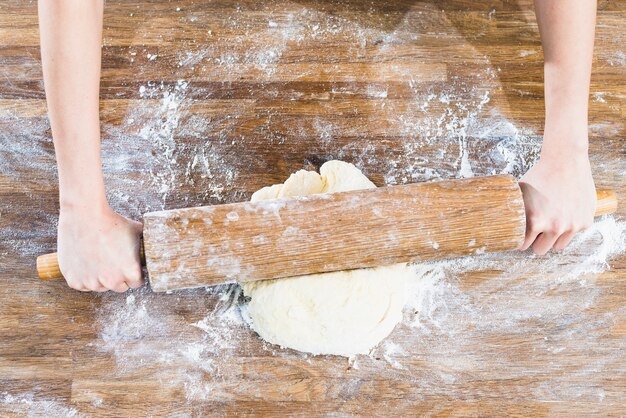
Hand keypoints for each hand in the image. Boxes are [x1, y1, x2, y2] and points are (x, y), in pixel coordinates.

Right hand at [57, 203, 143, 291]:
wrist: (85, 215)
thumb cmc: (113, 222)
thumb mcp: (137, 232)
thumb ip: (147, 243)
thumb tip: (159, 243)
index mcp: (130, 272)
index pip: (136, 283)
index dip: (134, 272)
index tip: (128, 265)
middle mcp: (112, 282)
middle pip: (119, 286)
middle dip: (118, 276)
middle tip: (113, 260)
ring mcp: (92, 283)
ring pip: (100, 286)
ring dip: (100, 277)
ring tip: (98, 257)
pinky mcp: (74, 281)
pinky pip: (82, 284)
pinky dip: (83, 276)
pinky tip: (85, 260)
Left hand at [519, 139, 595, 254]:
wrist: (565, 161)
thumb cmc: (539, 175)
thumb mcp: (521, 194)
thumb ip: (515, 212)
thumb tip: (499, 222)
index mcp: (535, 222)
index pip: (524, 245)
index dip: (521, 242)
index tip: (521, 239)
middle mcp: (554, 227)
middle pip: (541, 250)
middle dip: (537, 243)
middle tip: (536, 233)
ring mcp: (572, 226)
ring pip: (559, 246)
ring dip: (554, 238)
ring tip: (550, 223)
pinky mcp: (585, 222)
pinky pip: (574, 234)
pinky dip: (569, 227)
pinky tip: (565, 212)